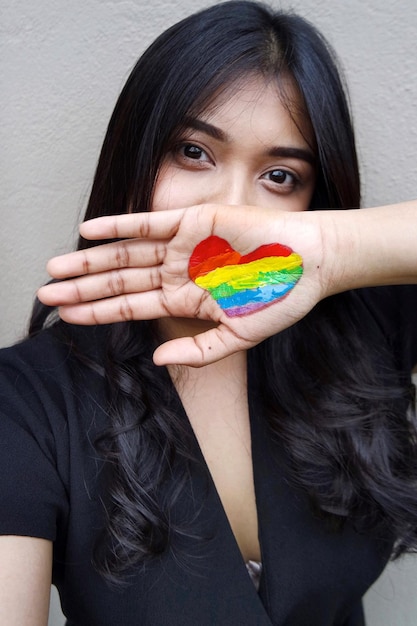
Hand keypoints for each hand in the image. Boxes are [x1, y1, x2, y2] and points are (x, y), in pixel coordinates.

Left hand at [38, 204, 327, 365]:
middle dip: (81, 289)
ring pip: (125, 254)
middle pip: (118, 281)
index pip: (130, 307)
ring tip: (56, 269)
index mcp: (185, 301)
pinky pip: (147, 223)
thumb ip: (198, 351)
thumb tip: (158, 359)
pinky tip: (89, 231)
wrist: (309, 262)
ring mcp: (182, 247)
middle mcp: (177, 273)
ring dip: (90, 261)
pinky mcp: (193, 221)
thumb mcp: (239, 337)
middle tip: (45, 296)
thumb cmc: (280, 300)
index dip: (97, 312)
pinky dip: (118, 225)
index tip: (67, 318)